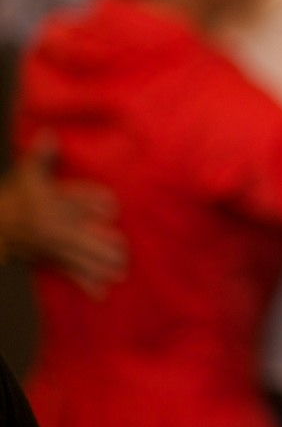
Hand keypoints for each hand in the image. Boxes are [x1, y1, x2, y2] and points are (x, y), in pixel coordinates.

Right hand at [0, 138, 126, 298]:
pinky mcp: (48, 260)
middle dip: (98, 244)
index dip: (89, 202)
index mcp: (46, 204)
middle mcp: (49, 227)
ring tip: (120, 272)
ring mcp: (49, 246)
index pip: (68, 201)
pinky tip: (101, 294)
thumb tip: (49, 132)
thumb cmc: (15, 197)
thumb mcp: (26, 174)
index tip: (112, 205)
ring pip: (75, 257)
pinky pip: (67, 272)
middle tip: (123, 252)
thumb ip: (40, 156)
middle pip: (75, 235)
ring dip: (96, 265)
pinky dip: (84, 283)